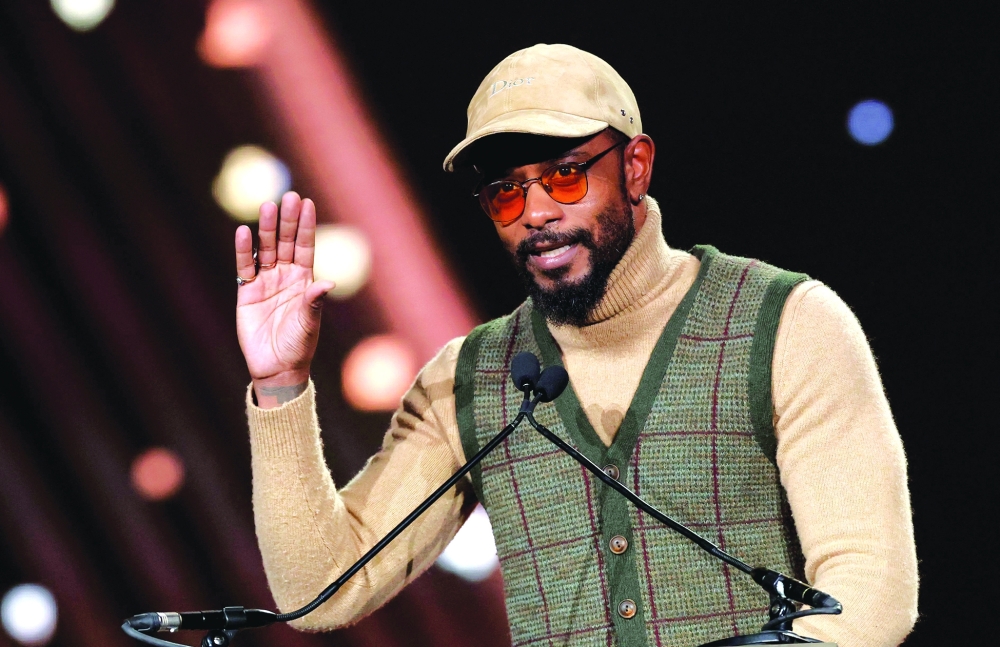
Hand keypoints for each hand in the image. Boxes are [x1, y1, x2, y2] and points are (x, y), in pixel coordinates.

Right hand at [235, 192, 333, 406]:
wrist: (276, 368)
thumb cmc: (299, 347)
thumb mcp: (309, 324)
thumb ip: (314, 302)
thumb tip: (328, 282)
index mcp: (305, 281)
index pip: (306, 246)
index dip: (305, 225)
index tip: (306, 203)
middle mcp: (286, 276)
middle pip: (286, 242)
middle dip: (287, 220)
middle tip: (288, 196)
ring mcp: (266, 282)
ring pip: (265, 250)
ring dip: (266, 229)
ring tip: (268, 206)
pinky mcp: (246, 292)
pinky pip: (245, 266)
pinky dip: (244, 250)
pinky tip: (244, 232)